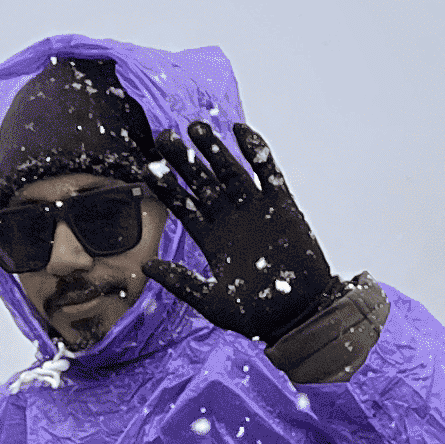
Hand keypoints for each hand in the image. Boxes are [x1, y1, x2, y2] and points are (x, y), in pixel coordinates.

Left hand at [143, 120, 342, 345]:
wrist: (298, 314)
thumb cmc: (255, 314)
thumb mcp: (212, 301)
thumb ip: (181, 282)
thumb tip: (146, 266)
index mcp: (210, 238)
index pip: (183, 204)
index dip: (167, 185)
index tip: (149, 166)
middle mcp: (229, 219)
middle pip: (202, 181)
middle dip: (184, 160)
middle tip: (165, 137)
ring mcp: (255, 209)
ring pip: (230, 171)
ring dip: (214, 150)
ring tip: (196, 128)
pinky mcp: (282, 205)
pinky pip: (267, 172)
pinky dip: (256, 150)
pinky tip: (240, 131)